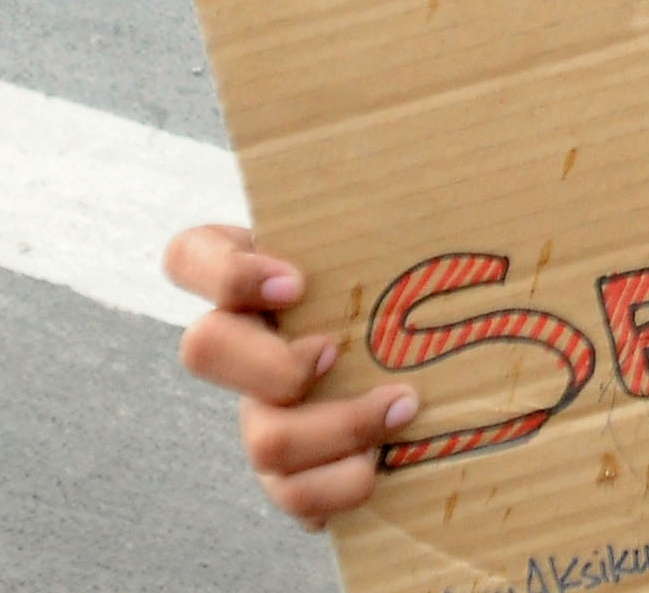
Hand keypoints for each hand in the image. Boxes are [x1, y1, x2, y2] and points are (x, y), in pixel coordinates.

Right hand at [165, 223, 417, 528]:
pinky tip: (383, 464)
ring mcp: (259, 414)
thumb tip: (459, 151)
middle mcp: (241, 348)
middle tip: (337, 352)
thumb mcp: (380, 242)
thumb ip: (388, 211)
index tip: (296, 281)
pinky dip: (343, 486)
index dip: (228, 275)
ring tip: (403, 405)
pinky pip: (295, 497)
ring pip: (262, 439)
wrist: (415, 364)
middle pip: (203, 352)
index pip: (189, 258)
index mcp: (249, 280)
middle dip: (274, 363)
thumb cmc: (395, 288)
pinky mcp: (291, 475)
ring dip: (339, 427)